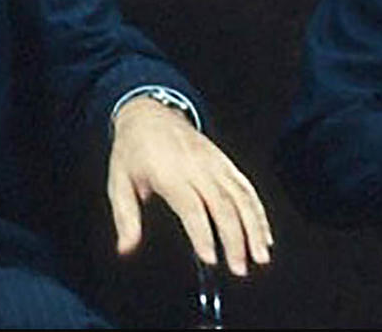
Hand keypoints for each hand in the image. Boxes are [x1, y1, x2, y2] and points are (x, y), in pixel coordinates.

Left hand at [107, 97, 273, 276]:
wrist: (149, 112)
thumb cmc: (132, 150)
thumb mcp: (118, 181)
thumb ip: (125, 217)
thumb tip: (126, 248)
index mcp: (169, 173)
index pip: (192, 207)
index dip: (202, 234)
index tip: (210, 259)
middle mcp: (196, 167)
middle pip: (223, 205)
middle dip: (235, 239)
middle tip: (240, 268)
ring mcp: (214, 163)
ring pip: (242, 196)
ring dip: (255, 227)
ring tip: (260, 255)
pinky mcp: (224, 162)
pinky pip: (246, 187)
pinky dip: (258, 211)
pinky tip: (263, 234)